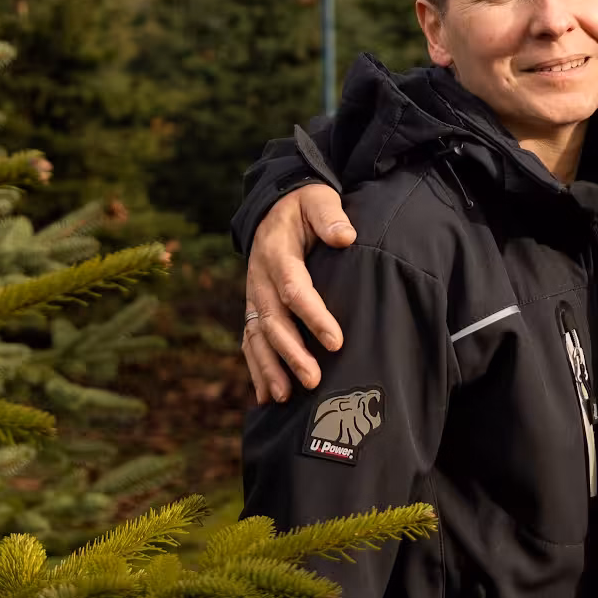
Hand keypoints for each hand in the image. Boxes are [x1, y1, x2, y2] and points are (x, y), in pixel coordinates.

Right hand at [243, 184, 355, 401]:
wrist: (272, 208)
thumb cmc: (302, 206)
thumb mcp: (317, 200)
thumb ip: (330, 216)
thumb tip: (346, 236)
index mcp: (276, 254)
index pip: (294, 289)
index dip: (314, 316)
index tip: (336, 341)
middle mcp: (260, 279)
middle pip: (274, 321)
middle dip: (291, 353)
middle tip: (313, 380)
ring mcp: (254, 296)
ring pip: (257, 336)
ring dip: (269, 368)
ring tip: (285, 397)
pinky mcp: (255, 308)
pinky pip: (250, 341)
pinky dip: (256, 369)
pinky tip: (266, 397)